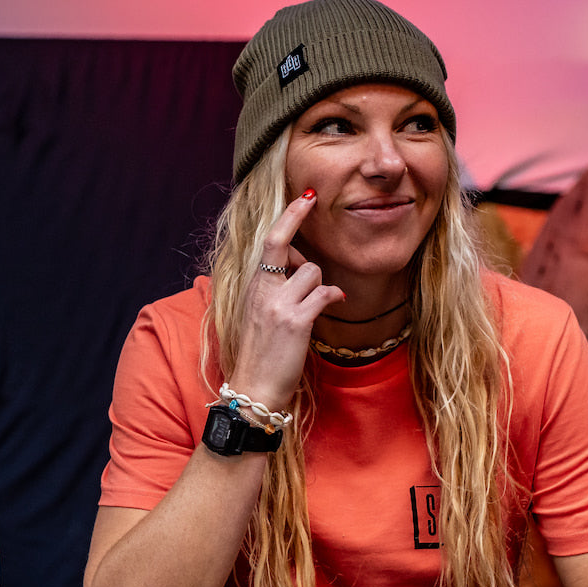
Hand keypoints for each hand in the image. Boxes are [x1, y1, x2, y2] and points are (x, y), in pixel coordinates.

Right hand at [229, 189, 344, 409]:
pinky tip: (334, 304)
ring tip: (314, 306)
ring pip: (313, 271)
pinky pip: (324, 293)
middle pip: (287, 247)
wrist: (253, 389)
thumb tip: (304, 270)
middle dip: (302, 233)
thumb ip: (276, 290)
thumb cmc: (260, 354)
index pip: (269, 242)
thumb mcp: (260, 315)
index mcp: (253, 287)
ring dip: (319, 285)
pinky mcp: (295, 321)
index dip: (289, 217)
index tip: (306, 197)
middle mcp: (262, 290)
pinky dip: (332, 297)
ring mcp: (278, 305)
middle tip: (311, 226)